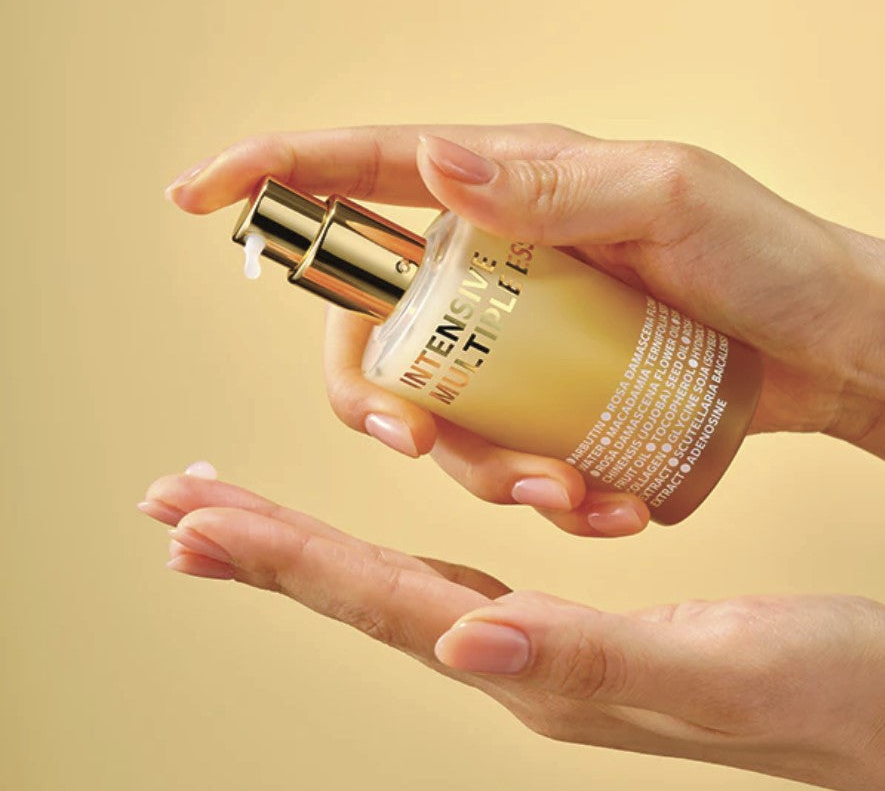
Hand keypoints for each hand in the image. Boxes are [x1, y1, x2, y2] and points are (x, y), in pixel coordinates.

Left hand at [140, 472, 884, 790]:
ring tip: (238, 519)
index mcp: (536, 668)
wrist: (883, 715)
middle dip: (266, 545)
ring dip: (310, 549)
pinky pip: (448, 586)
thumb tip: (466, 644)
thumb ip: (587, 659)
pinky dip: (385, 557)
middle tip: (177, 507)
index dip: (286, 557)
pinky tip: (367, 547)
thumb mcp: (721, 669)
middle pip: (362, 597)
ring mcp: (535, 653)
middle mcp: (517, 663)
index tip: (194, 521)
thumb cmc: (829, 692)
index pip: (381, 604)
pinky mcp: (564, 637)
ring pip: (392, 592)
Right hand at [166, 125, 884, 536]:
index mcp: (508, 189)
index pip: (367, 171)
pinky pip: (503, 451)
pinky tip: (597, 505)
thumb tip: (432, 162)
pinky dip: (534, 490)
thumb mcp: (667, 198)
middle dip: (374, 399)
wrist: (829, 346)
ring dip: (481, 469)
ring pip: (440, 411)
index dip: (274, 176)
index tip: (195, 198)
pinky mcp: (550, 395)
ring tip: (567, 496)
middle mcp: (496, 263)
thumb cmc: (767, 258)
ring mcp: (518, 336)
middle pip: (374, 328)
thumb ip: (549, 183)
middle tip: (416, 445)